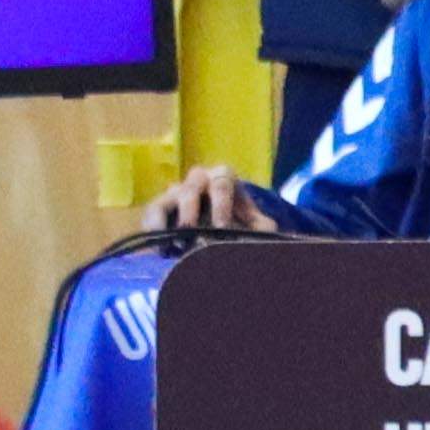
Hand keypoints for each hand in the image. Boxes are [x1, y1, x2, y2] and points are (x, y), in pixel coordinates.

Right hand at [133, 163, 272, 238]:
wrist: (218, 231)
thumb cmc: (240, 223)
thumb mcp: (255, 225)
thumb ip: (262, 229)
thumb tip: (277, 236)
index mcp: (223, 178)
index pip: (221, 182)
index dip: (221, 205)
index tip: (221, 228)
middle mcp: (197, 180)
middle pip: (191, 187)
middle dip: (192, 211)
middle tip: (194, 233)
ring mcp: (175, 193)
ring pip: (169, 199)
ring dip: (170, 223)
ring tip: (176, 244)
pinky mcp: (158, 209)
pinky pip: (152, 214)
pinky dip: (155, 231)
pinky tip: (161, 251)